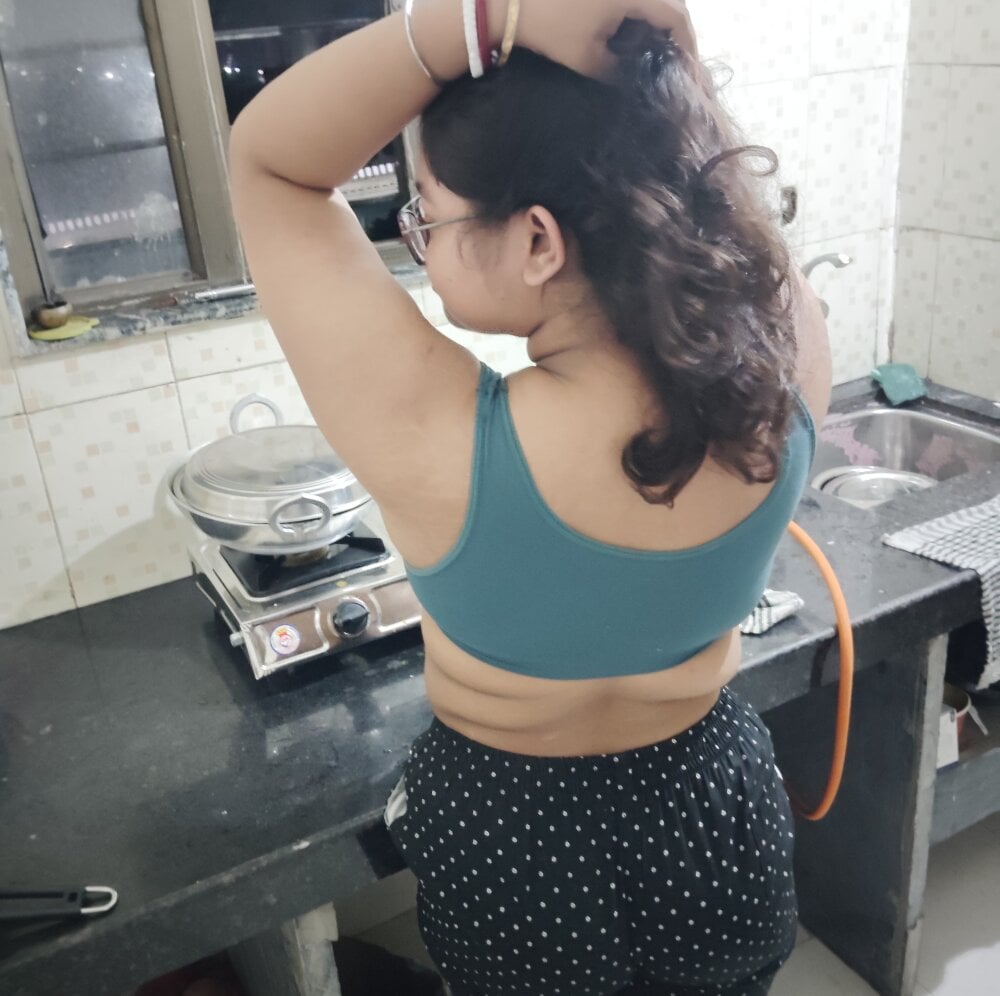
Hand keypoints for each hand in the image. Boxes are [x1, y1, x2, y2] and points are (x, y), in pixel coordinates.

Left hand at [510, 0, 697, 79]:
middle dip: (677, 33)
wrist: (508, 0)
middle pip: (672, 2)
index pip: (677, 17)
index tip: (689, 72)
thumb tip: (638, 80)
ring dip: (659, 20)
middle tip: (677, 64)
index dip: (688, 46)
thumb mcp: (588, 59)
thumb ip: (620, 70)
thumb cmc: (549, 29)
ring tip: (658, 51)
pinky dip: (641, 10)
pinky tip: (634, 32)